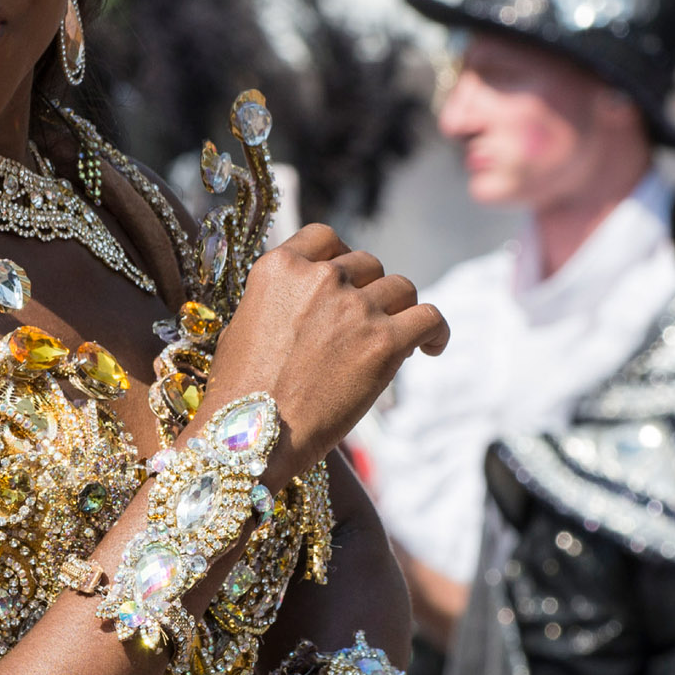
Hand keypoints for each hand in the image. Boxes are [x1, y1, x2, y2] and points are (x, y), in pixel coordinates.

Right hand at [207, 225, 448, 482]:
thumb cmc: (238, 393)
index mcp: (280, 268)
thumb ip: (276, 302)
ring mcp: (355, 308)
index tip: (347, 280)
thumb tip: (300, 308)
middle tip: (368, 321)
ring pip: (402, 287)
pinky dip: (435, 331)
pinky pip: (430, 318)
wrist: (251, 437)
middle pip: (367, 262)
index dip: (341, 257)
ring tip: (401, 336)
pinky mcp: (385, 343)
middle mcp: (320, 277)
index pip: (325, 237)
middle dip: (370, 289)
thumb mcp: (242, 326)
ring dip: (401, 309)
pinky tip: (431, 347)